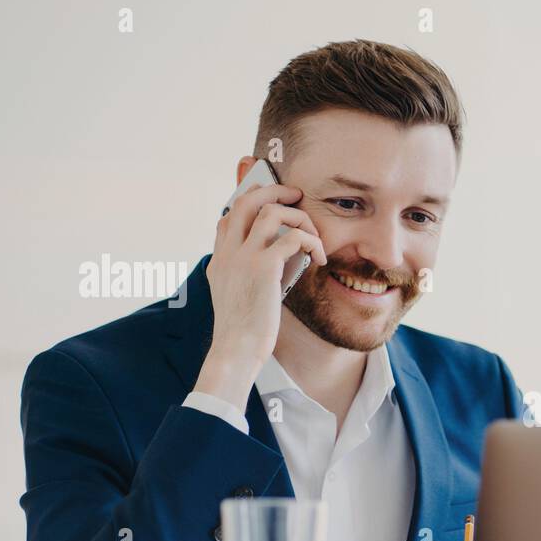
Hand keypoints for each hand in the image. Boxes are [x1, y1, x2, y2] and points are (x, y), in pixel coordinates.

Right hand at [195, 182, 327, 406]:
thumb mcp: (236, 299)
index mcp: (220, 259)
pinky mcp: (264, 267)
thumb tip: (273, 267)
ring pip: (272, 211)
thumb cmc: (243, 332)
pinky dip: (312, 242)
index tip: (274, 208)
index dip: (251, 203)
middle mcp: (229, 252)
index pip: (229, 216)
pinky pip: (293, 237)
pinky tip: (320, 258)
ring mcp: (244, 256)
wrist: (236, 350)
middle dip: (275, 190)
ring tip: (314, 237)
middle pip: (247, 200)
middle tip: (297, 196)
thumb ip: (245, 277)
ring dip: (300, 218)